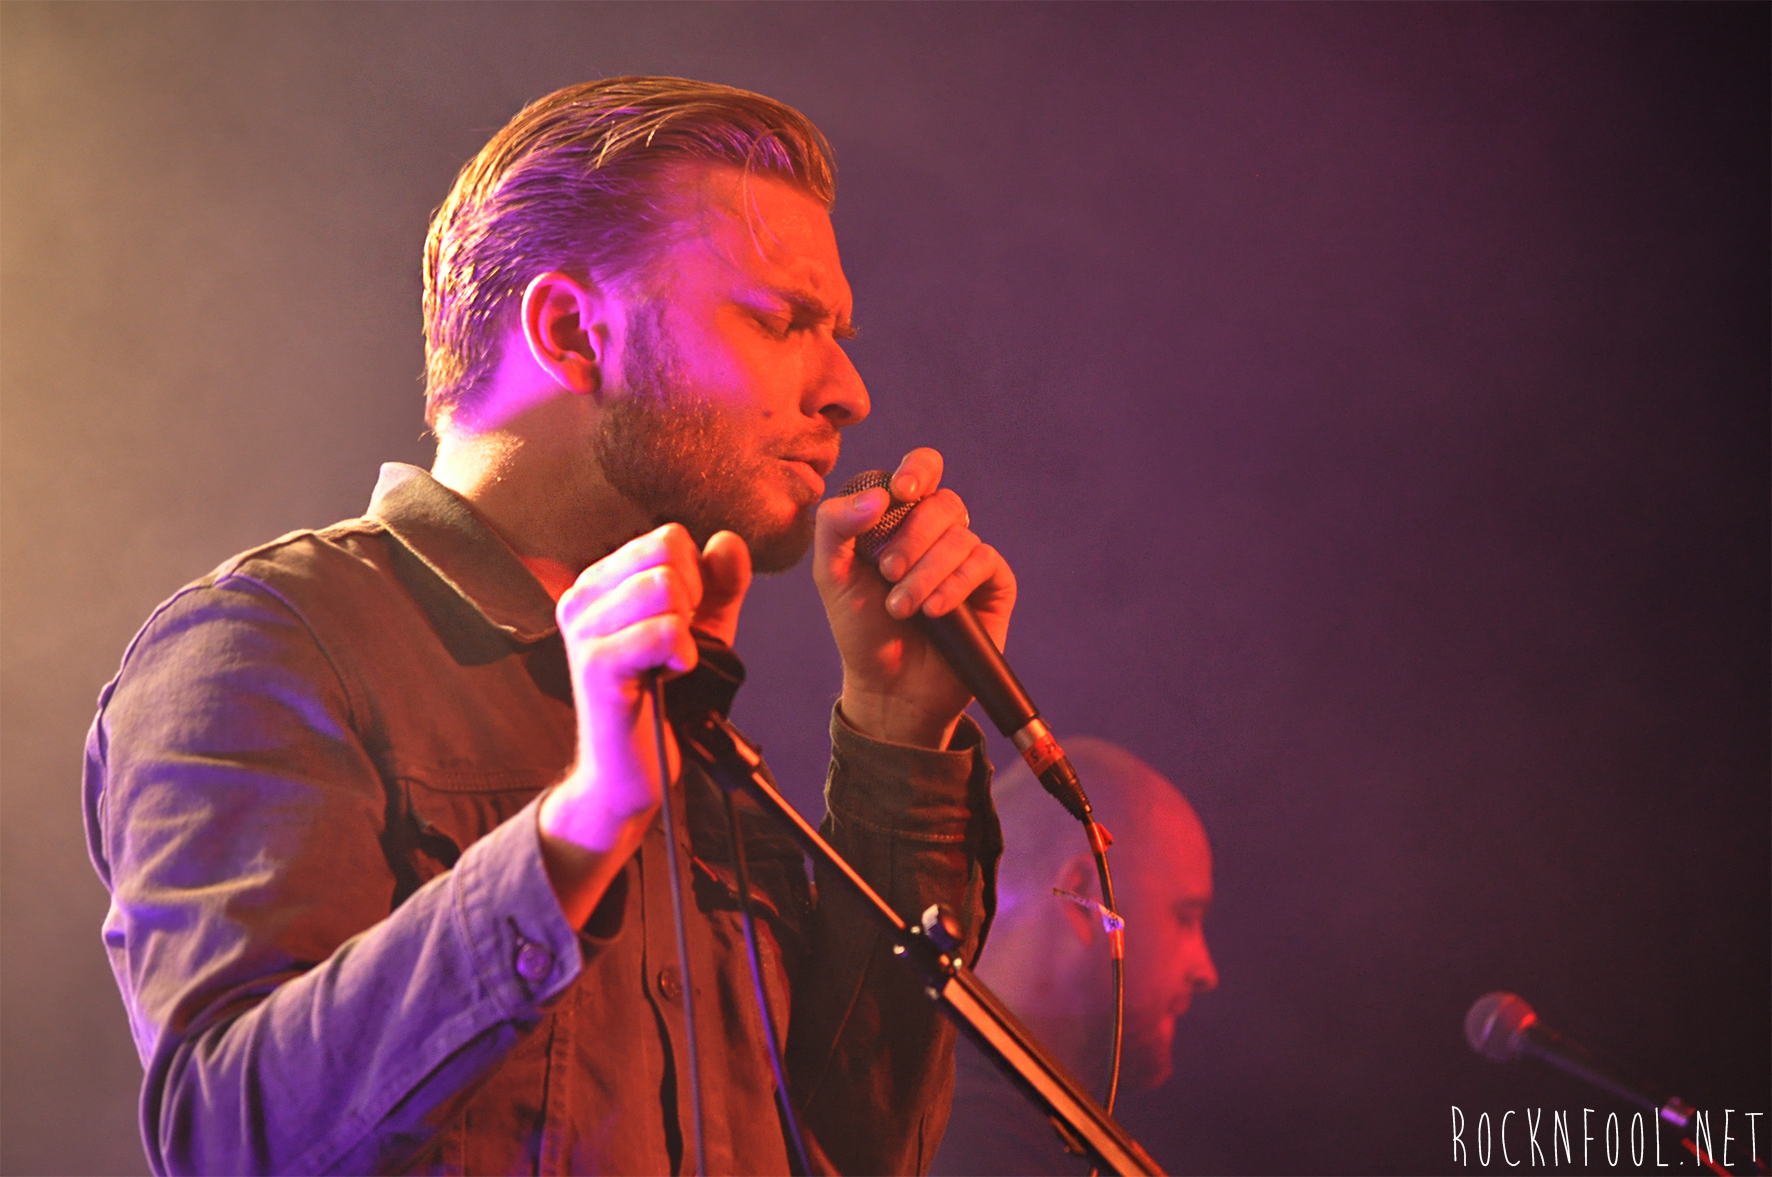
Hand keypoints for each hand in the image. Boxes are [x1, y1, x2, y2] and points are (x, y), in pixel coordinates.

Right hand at [538, 525, 751, 924]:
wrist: (631, 772)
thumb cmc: (664, 699)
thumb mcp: (702, 632)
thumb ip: (719, 585)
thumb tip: (728, 540)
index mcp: (600, 582)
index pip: (667, 537)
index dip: (696, 576)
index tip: (684, 621)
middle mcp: (582, 597)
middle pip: (666, 551)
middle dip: (694, 596)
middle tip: (678, 642)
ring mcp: (584, 629)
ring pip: (666, 586)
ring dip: (688, 630)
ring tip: (670, 662)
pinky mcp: (596, 664)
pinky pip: (665, 631)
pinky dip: (684, 655)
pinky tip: (670, 677)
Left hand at [814, 448, 1015, 748]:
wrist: (889, 687)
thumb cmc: (860, 629)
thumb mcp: (833, 575)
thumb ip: (836, 525)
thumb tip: (879, 495)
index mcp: (902, 519)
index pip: (921, 470)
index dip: (917, 470)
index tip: (901, 493)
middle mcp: (938, 533)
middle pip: (943, 502)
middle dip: (912, 537)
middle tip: (887, 572)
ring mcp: (968, 557)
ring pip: (960, 537)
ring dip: (926, 572)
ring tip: (902, 608)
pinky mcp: (993, 585)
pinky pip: (984, 562)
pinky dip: (955, 584)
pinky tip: (935, 611)